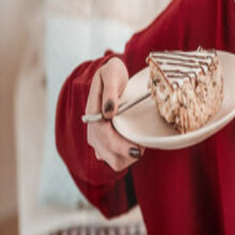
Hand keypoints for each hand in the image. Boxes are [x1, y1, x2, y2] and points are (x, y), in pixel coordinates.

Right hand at [85, 56, 145, 170]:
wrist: (110, 76)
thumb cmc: (112, 74)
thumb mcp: (112, 75)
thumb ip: (110, 92)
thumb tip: (109, 112)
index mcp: (93, 115)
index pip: (104, 137)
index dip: (120, 147)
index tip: (137, 151)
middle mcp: (93, 130)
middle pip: (108, 155)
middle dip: (126, 155)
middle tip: (142, 144)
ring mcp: (98, 138)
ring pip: (112, 160)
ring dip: (127, 156)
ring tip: (139, 142)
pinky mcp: (105, 142)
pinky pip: (116, 157)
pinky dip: (126, 154)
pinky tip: (135, 142)